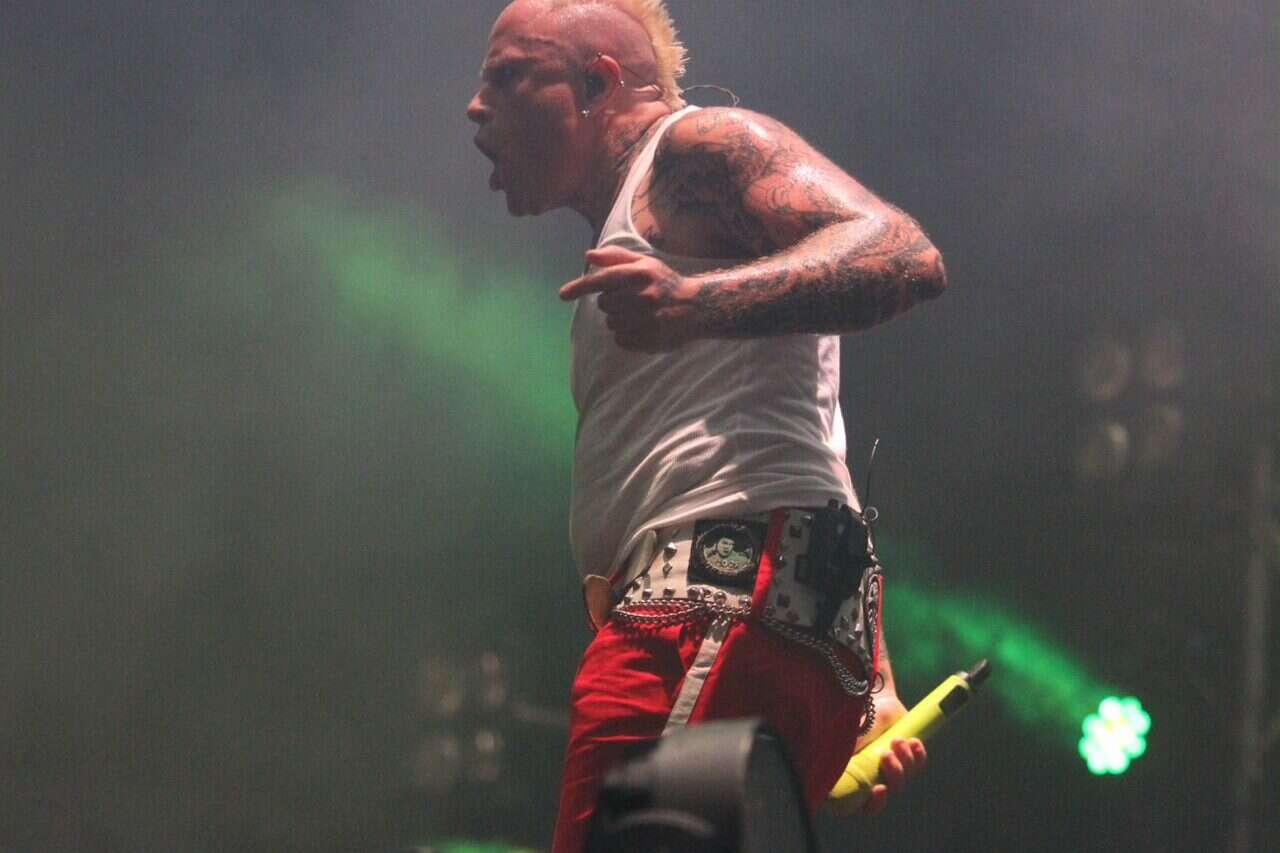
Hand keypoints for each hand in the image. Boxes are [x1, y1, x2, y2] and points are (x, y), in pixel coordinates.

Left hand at [559, 246, 699, 351]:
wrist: (697, 308)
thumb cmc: (665, 283)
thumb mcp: (645, 263)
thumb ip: (616, 257)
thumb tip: (588, 255)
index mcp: (640, 274)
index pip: (602, 280)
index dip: (579, 288)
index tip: (562, 295)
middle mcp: (643, 296)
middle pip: (604, 304)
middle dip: (612, 302)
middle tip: (631, 300)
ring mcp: (646, 320)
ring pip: (611, 323)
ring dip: (619, 320)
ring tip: (639, 314)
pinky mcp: (648, 340)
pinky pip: (620, 340)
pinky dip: (626, 335)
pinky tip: (642, 327)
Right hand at [854, 693, 926, 814]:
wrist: (876, 699)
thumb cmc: (858, 717)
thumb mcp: (852, 735)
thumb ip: (849, 753)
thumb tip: (842, 769)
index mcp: (858, 777)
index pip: (865, 805)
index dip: (873, 804)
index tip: (878, 788)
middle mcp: (876, 776)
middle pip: (890, 791)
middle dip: (894, 775)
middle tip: (886, 754)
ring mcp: (894, 768)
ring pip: (906, 777)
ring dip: (904, 761)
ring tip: (897, 740)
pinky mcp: (909, 757)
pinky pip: (919, 764)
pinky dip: (918, 754)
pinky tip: (913, 741)